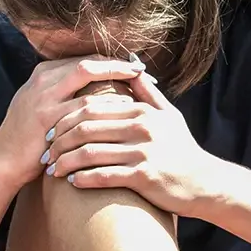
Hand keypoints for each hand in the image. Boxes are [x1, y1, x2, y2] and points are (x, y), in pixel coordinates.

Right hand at [0, 54, 147, 187]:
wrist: (3, 161)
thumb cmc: (26, 138)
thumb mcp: (37, 106)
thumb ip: (59, 92)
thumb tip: (90, 85)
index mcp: (41, 74)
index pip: (83, 59)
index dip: (110, 61)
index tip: (132, 67)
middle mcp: (42, 79)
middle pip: (87, 60)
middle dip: (118, 63)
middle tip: (143, 69)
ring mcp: (44, 96)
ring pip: (87, 73)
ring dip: (116, 76)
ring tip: (141, 83)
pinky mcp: (47, 116)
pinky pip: (85, 103)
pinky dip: (107, 101)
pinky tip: (125, 105)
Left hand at [43, 72, 222, 215]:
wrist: (204, 183)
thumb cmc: (182, 149)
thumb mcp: (169, 115)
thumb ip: (146, 92)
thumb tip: (131, 68)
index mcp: (141, 110)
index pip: (92, 107)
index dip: (66, 118)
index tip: (50, 130)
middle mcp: (141, 127)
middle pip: (86, 128)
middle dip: (60, 140)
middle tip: (46, 152)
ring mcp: (142, 151)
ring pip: (90, 153)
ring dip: (66, 162)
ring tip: (53, 170)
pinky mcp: (144, 176)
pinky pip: (104, 176)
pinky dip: (83, 179)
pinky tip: (72, 183)